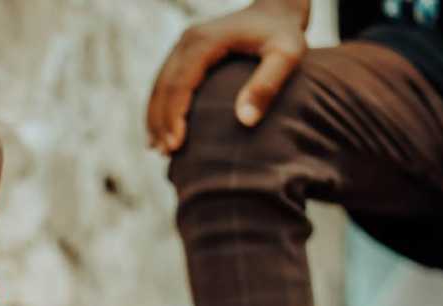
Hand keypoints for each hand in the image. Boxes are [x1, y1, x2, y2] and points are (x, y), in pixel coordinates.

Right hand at [146, 0, 309, 152]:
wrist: (278, 8)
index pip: (179, 84)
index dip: (174, 117)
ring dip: (155, 118)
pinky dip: (159, 107)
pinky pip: (164, 82)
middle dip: (160, 122)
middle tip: (166, 153)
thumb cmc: (284, 34)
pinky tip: (160, 130)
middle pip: (163, 87)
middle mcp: (188, 40)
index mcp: (205, 41)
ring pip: (159, 85)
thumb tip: (245, 121)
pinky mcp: (184, 51)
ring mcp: (183, 44)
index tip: (176, 145)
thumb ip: (267, 85)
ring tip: (159, 148)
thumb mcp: (287, 56)